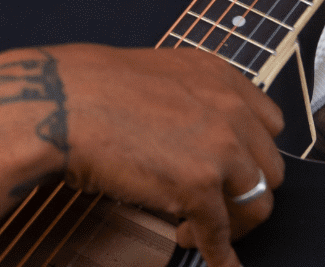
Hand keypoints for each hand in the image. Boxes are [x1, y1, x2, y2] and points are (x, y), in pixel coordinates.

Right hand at [0, 45, 284, 266]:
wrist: (56, 103)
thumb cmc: (86, 88)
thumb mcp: (155, 75)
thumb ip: (188, 100)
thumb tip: (191, 137)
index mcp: (219, 76)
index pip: (269, 123)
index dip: (251, 154)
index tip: (236, 172)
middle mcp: (229, 108)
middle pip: (269, 167)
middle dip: (243, 193)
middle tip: (217, 208)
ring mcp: (220, 146)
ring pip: (257, 202)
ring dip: (232, 225)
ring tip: (196, 230)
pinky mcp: (200, 185)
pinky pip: (222, 232)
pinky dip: (218, 253)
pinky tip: (211, 259)